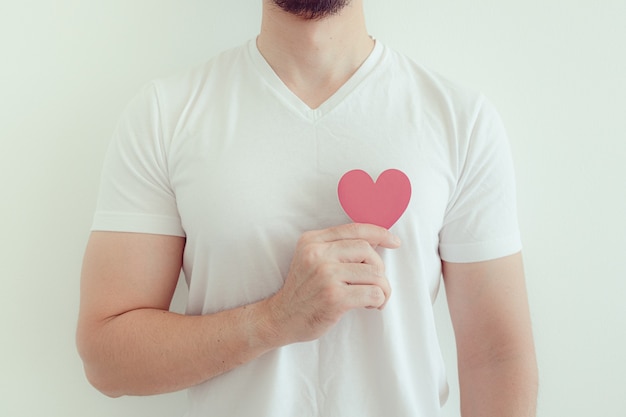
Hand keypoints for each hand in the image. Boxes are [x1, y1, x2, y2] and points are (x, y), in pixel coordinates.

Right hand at [265, 223, 400, 344]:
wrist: (281, 318)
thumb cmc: (302, 291)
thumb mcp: (310, 259)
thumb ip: (336, 248)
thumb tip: (376, 241)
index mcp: (312, 240)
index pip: (354, 229)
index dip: (379, 233)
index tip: (394, 242)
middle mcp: (318, 254)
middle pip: (368, 250)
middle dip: (378, 268)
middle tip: (374, 283)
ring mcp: (326, 275)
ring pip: (375, 273)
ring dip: (382, 288)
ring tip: (372, 298)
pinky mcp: (334, 297)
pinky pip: (373, 293)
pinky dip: (379, 300)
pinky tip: (369, 306)